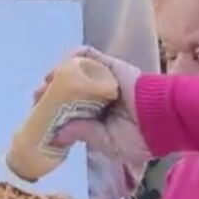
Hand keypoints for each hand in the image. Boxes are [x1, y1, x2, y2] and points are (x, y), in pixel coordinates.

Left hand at [38, 46, 153, 171]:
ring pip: (74, 71)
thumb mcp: (106, 142)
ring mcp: (102, 79)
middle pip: (66, 88)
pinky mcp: (110, 65)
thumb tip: (54, 135)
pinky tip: (63, 65)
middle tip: (37, 96)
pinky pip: (89, 55)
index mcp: (96, 115)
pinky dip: (75, 56)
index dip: (50, 109)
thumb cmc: (139, 136)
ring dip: (57, 74)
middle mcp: (96, 96)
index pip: (67, 109)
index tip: (37, 113)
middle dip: (49, 91)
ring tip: (47, 82)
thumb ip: (82, 134)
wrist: (162, 120)